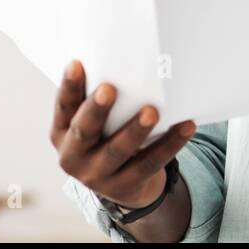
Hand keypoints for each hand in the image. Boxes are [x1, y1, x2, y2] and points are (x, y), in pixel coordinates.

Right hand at [51, 59, 195, 208]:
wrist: (121, 184)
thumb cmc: (107, 138)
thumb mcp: (94, 124)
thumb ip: (99, 102)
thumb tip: (125, 62)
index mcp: (62, 134)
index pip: (64, 108)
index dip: (69, 87)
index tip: (76, 64)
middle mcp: (73, 157)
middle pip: (84, 132)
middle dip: (96, 110)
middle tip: (109, 88)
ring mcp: (97, 176)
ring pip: (117, 151)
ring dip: (135, 130)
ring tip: (151, 111)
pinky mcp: (125, 186)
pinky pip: (150, 163)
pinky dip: (169, 144)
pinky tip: (186, 127)